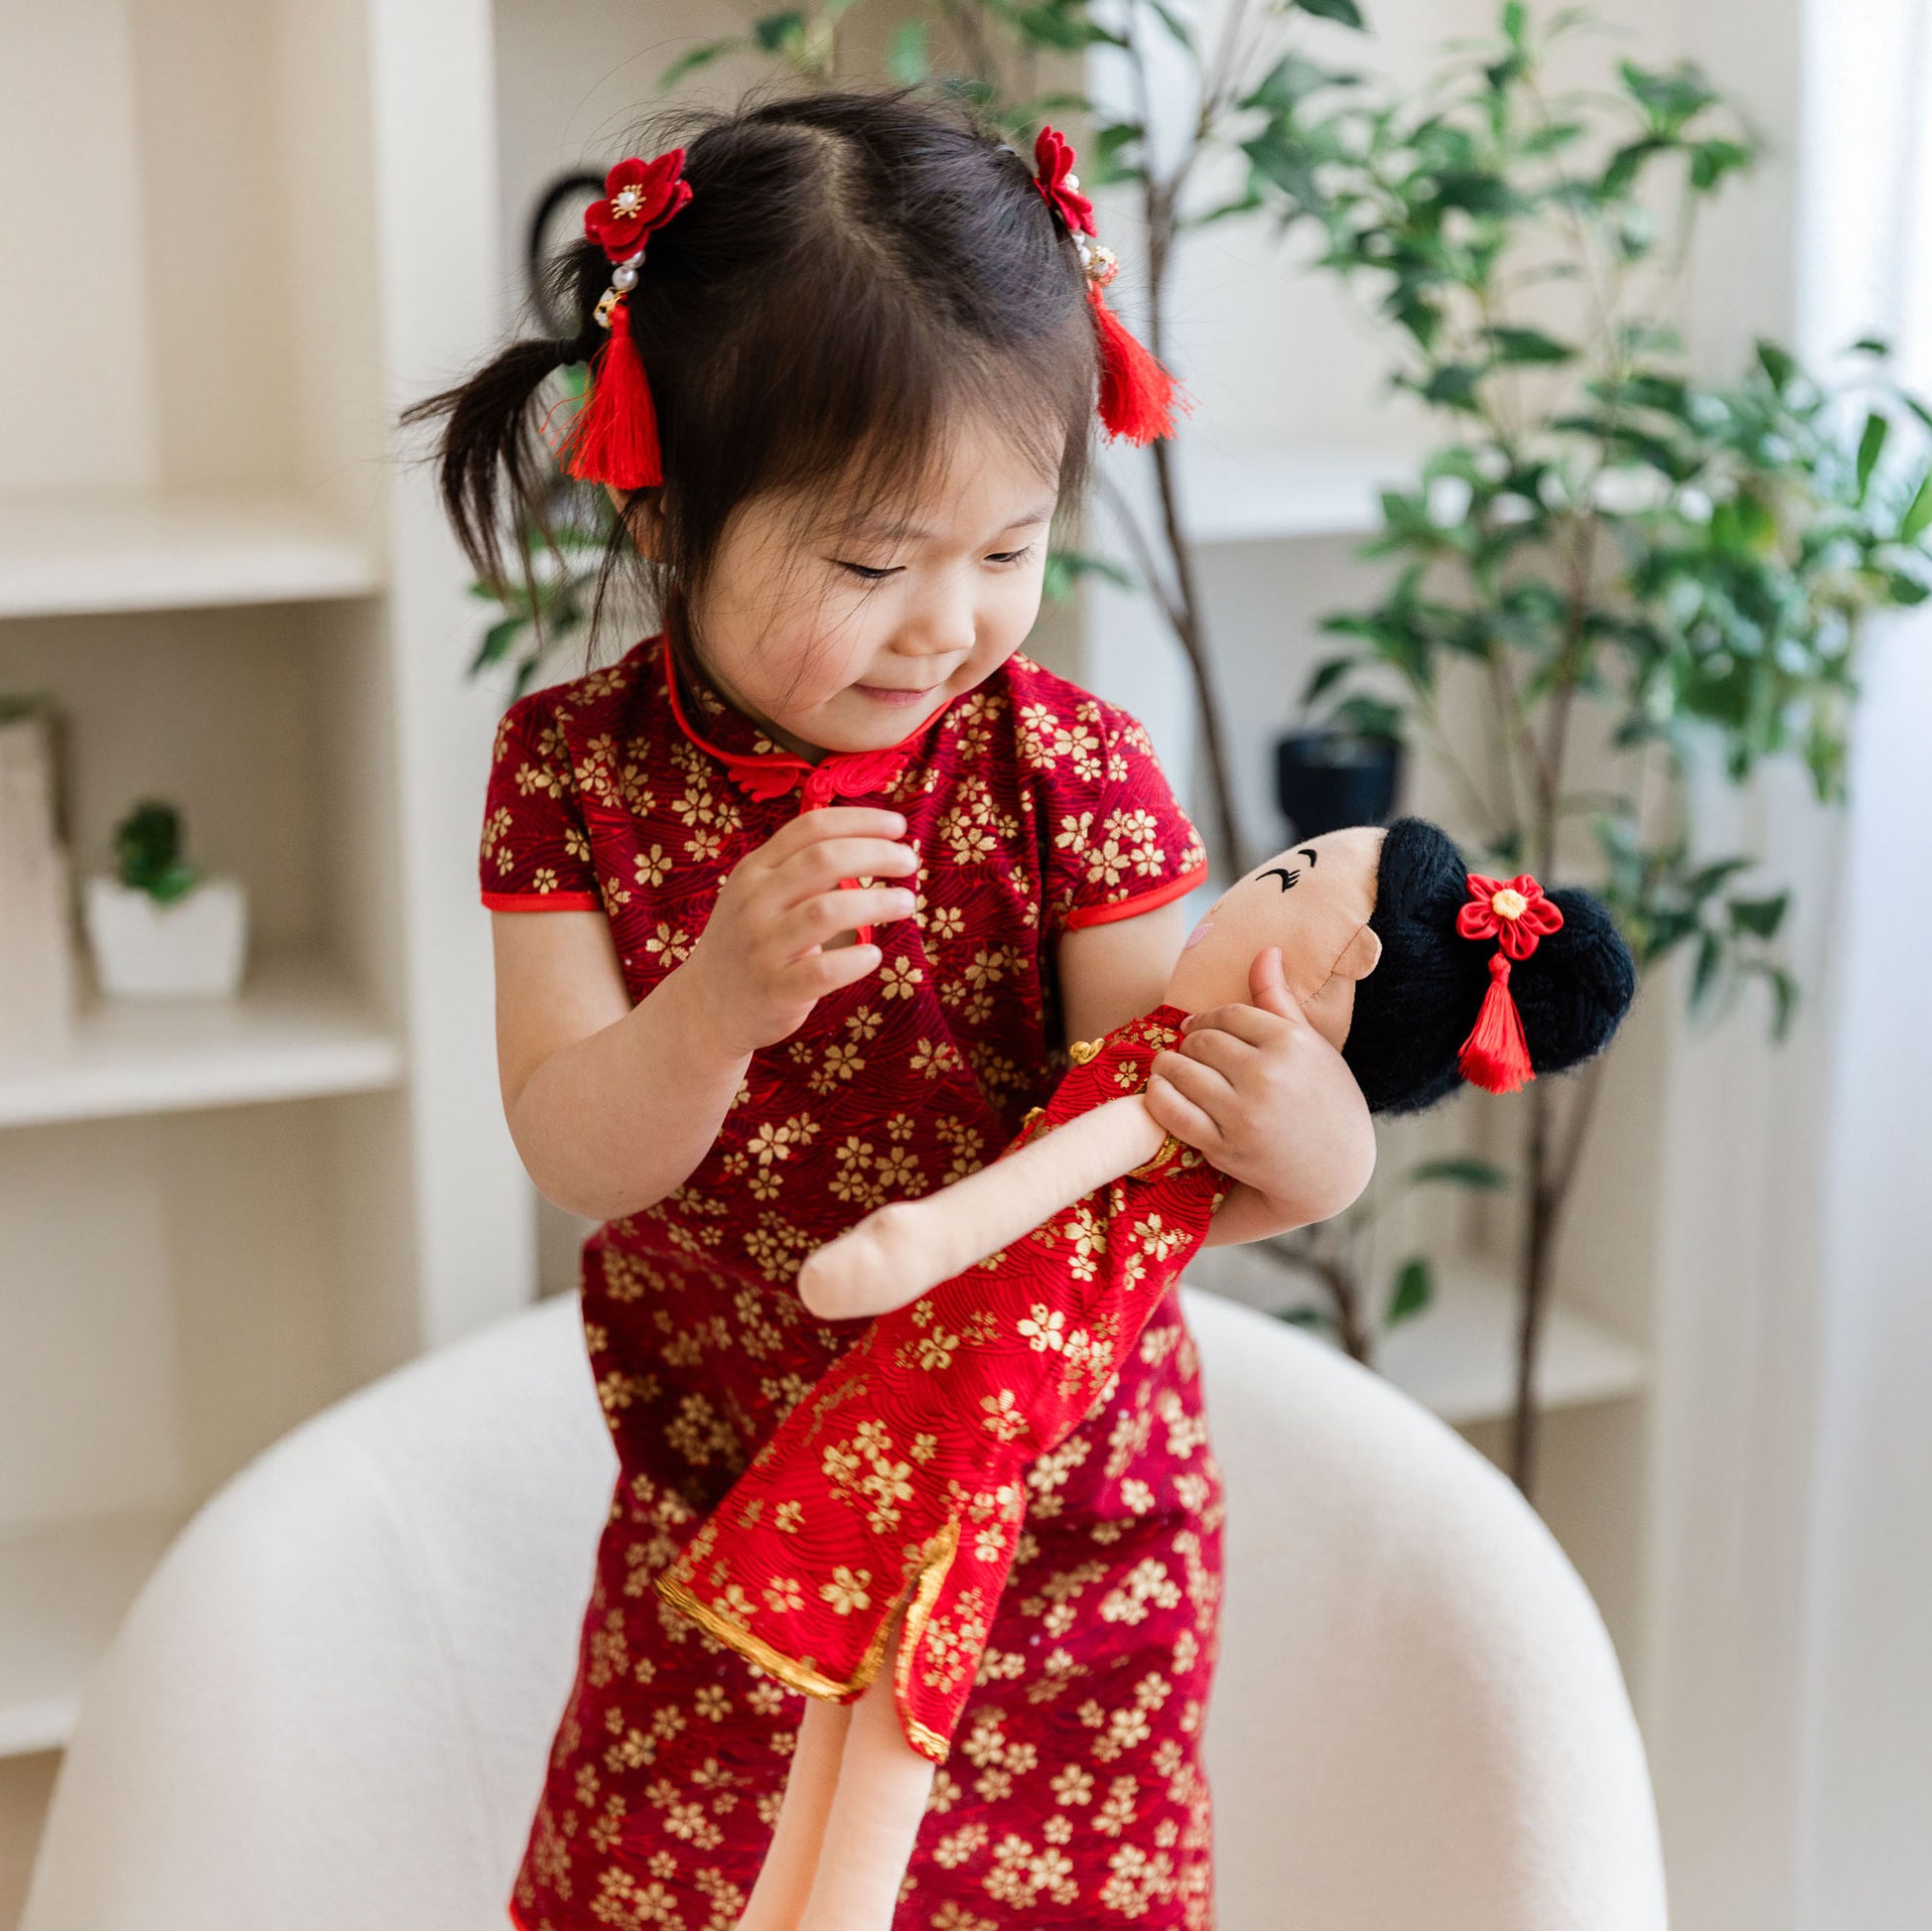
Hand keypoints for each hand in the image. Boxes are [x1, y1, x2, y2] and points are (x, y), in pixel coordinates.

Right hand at [678, 806, 918, 1056]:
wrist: (707, 1006)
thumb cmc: (752, 943)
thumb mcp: (760, 894)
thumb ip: (801, 869)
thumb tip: (872, 843)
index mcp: (755, 870)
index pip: (811, 828)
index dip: (861, 821)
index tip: (898, 827)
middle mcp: (755, 901)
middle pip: (824, 860)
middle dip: (876, 854)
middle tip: (909, 863)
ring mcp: (762, 945)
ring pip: (826, 911)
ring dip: (875, 903)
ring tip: (905, 903)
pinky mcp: (774, 988)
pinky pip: (821, 971)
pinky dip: (854, 961)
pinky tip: (874, 955)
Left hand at [1144, 945, 1375, 1226]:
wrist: (1336, 1169)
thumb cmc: (1324, 1099)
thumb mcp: (1311, 1045)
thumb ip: (1279, 999)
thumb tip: (1266, 950)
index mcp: (1292, 1043)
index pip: (1229, 1015)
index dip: (1207, 1019)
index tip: (1197, 1027)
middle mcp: (1268, 1075)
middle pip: (1203, 1042)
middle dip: (1189, 1044)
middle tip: (1186, 1051)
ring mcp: (1245, 1113)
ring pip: (1184, 1073)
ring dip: (1168, 1067)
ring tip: (1168, 1067)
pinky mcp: (1227, 1146)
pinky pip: (1175, 1112)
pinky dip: (1160, 1097)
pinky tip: (1162, 1091)